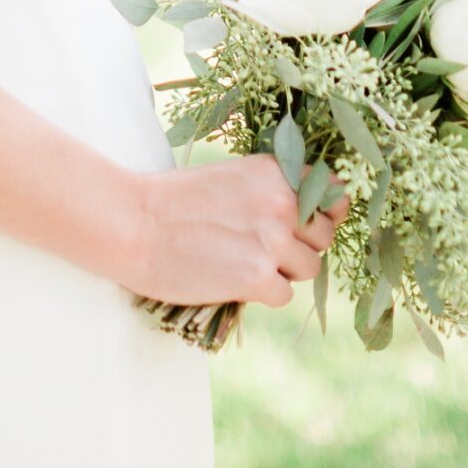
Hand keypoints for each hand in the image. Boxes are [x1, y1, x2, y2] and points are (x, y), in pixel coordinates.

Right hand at [117, 154, 349, 308]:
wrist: (133, 225)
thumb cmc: (177, 202)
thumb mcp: (233, 179)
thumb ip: (274, 192)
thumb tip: (322, 214)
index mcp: (275, 171)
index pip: (335, 192)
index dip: (324, 210)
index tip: (306, 219)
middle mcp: (281, 202)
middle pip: (325, 235)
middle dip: (301, 244)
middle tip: (262, 245)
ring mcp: (272, 242)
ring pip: (309, 268)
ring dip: (283, 270)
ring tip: (243, 261)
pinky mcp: (258, 278)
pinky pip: (284, 295)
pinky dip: (263, 293)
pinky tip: (233, 278)